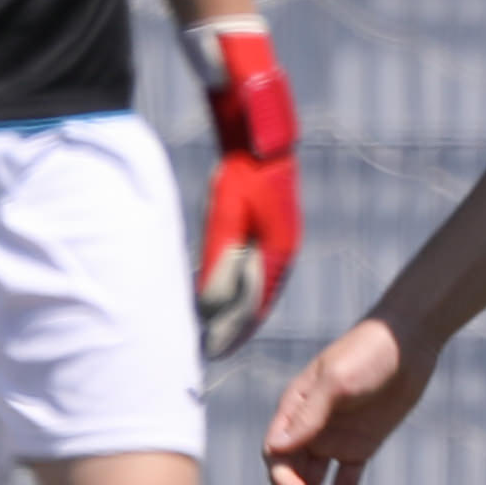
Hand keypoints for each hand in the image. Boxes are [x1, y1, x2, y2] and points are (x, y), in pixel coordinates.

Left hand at [188, 18, 299, 359]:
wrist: (258, 131)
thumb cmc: (241, 171)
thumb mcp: (225, 217)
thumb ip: (217, 262)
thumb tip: (206, 307)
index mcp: (276, 254)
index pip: (251, 306)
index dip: (230, 331)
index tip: (209, 353)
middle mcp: (279, 251)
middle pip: (254, 301)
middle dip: (231, 327)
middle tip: (207, 351)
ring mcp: (275, 238)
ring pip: (253, 285)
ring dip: (233, 309)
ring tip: (211, 329)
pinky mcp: (265, 226)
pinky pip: (250, 267)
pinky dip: (235, 285)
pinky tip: (221, 292)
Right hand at [261, 316, 424, 484]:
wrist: (408, 343)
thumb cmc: (367, 353)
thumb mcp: (338, 380)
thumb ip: (310, 414)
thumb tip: (277, 448)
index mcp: (294, 408)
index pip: (277, 452)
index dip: (281, 479)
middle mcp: (309, 427)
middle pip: (289, 473)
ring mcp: (334, 439)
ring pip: (312, 483)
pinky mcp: (360, 447)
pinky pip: (345, 481)